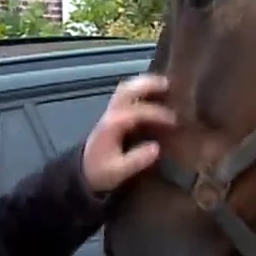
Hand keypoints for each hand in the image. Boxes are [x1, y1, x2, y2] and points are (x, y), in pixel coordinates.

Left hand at [82, 74, 176, 192]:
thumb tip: (157, 148)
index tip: (174, 121)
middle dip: (148, 85)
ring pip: (126, 89)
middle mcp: (111, 114)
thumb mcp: (117, 172)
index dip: (156, 114)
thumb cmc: (100, 172)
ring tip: (164, 83)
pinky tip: (153, 92)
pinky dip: (140, 89)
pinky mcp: (113, 114)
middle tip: (169, 84)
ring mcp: (110, 112)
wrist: (82, 172)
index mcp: (112, 126)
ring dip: (144, 83)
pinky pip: (126, 95)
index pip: (136, 112)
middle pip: (127, 91)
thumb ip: (136, 160)